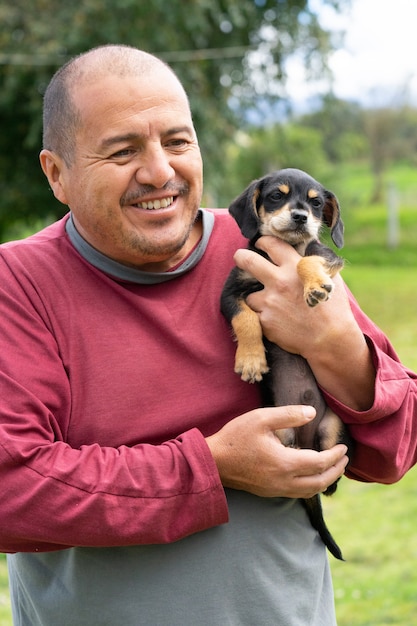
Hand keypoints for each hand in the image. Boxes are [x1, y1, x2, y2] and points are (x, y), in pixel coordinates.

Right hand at [206, 405, 348, 498]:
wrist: (214, 461)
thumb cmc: (236, 437)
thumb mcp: (261, 418)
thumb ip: (289, 415)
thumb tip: (312, 413)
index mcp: (285, 463)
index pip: (320, 463)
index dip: (335, 455)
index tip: (344, 447)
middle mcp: (284, 481)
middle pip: (321, 482)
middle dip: (336, 471)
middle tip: (344, 459)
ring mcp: (277, 490)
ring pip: (311, 491)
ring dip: (325, 480)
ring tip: (332, 468)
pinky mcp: (270, 492)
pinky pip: (299, 493)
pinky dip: (312, 485)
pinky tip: (310, 474)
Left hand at [233, 236, 374, 409]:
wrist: (329, 339)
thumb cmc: (334, 308)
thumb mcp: (330, 277)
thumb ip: (315, 262)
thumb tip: (307, 249)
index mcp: (295, 267)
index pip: (272, 245)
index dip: (263, 241)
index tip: (260, 243)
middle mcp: (278, 281)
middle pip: (248, 261)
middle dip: (240, 257)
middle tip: (239, 257)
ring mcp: (269, 302)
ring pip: (250, 295)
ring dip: (257, 298)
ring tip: (270, 304)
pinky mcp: (264, 321)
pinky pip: (256, 315)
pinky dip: (262, 317)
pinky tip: (275, 320)